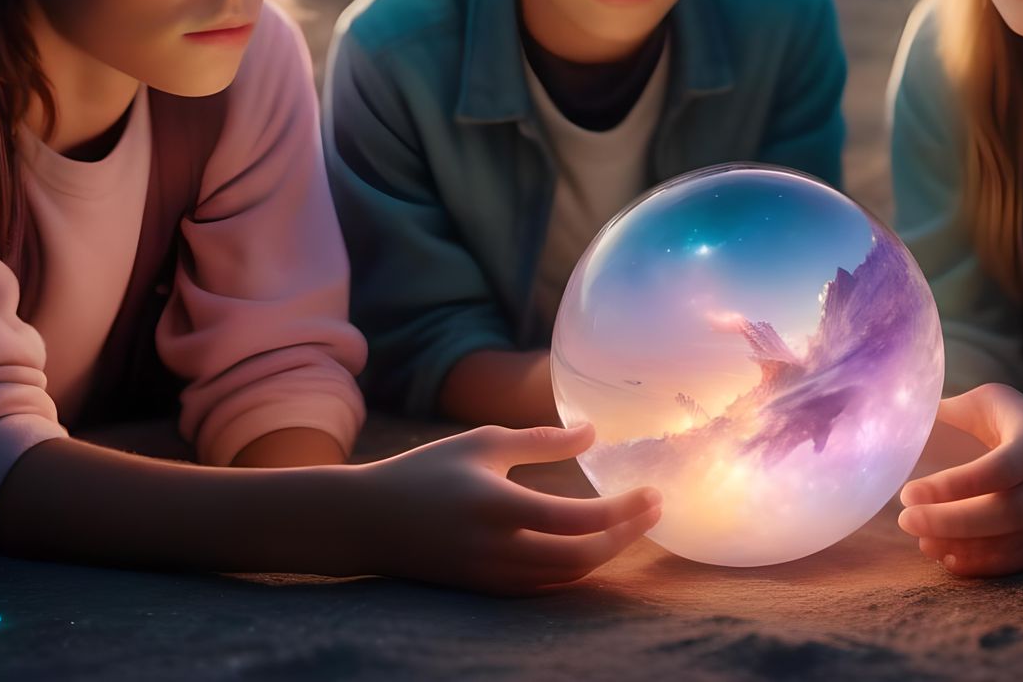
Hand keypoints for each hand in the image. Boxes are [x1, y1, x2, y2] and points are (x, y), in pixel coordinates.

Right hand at [351, 422, 659, 593]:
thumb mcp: (482, 442)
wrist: (369, 523)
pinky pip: (546, 586)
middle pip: (582, 557)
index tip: (652, 492)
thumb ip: (541, 439)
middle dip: (627, 536)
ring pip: (567, 577)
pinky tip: (595, 546)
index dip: (623, 510)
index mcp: (499, 507)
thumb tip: (593, 432)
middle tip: (654, 510)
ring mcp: (493, 577)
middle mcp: (499, 550)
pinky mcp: (487, 590)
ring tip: (632, 524)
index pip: (578, 520)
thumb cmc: (427, 472)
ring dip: (607, 554)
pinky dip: (578, 568)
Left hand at [896, 383, 1022, 577]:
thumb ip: (949, 411)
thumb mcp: (988, 401)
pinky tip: (947, 557)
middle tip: (906, 521)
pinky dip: (982, 564)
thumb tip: (893, 422)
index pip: (1001, 468)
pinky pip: (1021, 560)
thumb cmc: (1013, 422)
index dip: (953, 486)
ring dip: (963, 547)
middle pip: (1009, 512)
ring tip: (922, 540)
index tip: (908, 493)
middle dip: (952, 522)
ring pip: (1014, 542)